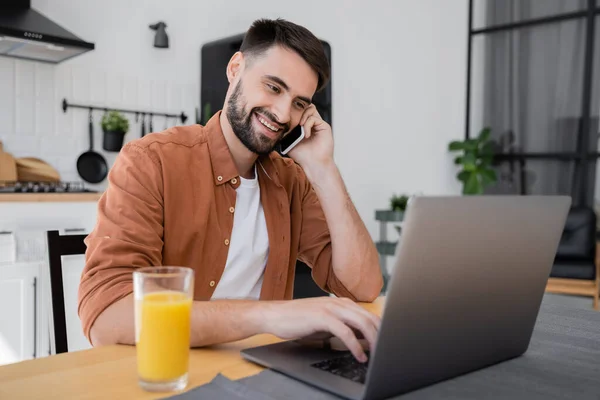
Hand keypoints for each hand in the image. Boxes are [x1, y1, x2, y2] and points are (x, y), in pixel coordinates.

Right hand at [261, 297, 379, 362]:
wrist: (276, 315)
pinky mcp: (322, 316)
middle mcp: (338, 302)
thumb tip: (362, 339)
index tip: (387, 343)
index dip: (380, 329)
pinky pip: (345, 332)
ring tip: (377, 355)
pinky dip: (355, 345)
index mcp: (341, 303)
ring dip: (372, 340)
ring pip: (361, 323)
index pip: (368, 315)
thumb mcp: (325, 323)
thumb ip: (344, 327)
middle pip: (369, 318)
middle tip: (387, 351)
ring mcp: (330, 308)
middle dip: (381, 335)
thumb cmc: (299, 320)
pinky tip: (359, 355)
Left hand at [287, 105, 333, 170]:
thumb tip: (275, 124)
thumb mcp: (289, 142)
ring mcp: (319, 124)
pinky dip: (307, 125)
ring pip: (310, 108)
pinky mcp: (324, 126)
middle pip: (305, 106)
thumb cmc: (302, 155)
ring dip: (302, 116)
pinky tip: (306, 135)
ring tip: (299, 127)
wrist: (314, 164)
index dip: (292, 112)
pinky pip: (314, 118)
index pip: (299, 111)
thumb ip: (285, 132)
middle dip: (297, 112)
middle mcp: (312, 123)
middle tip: (292, 122)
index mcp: (304, 125)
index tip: (285, 120)